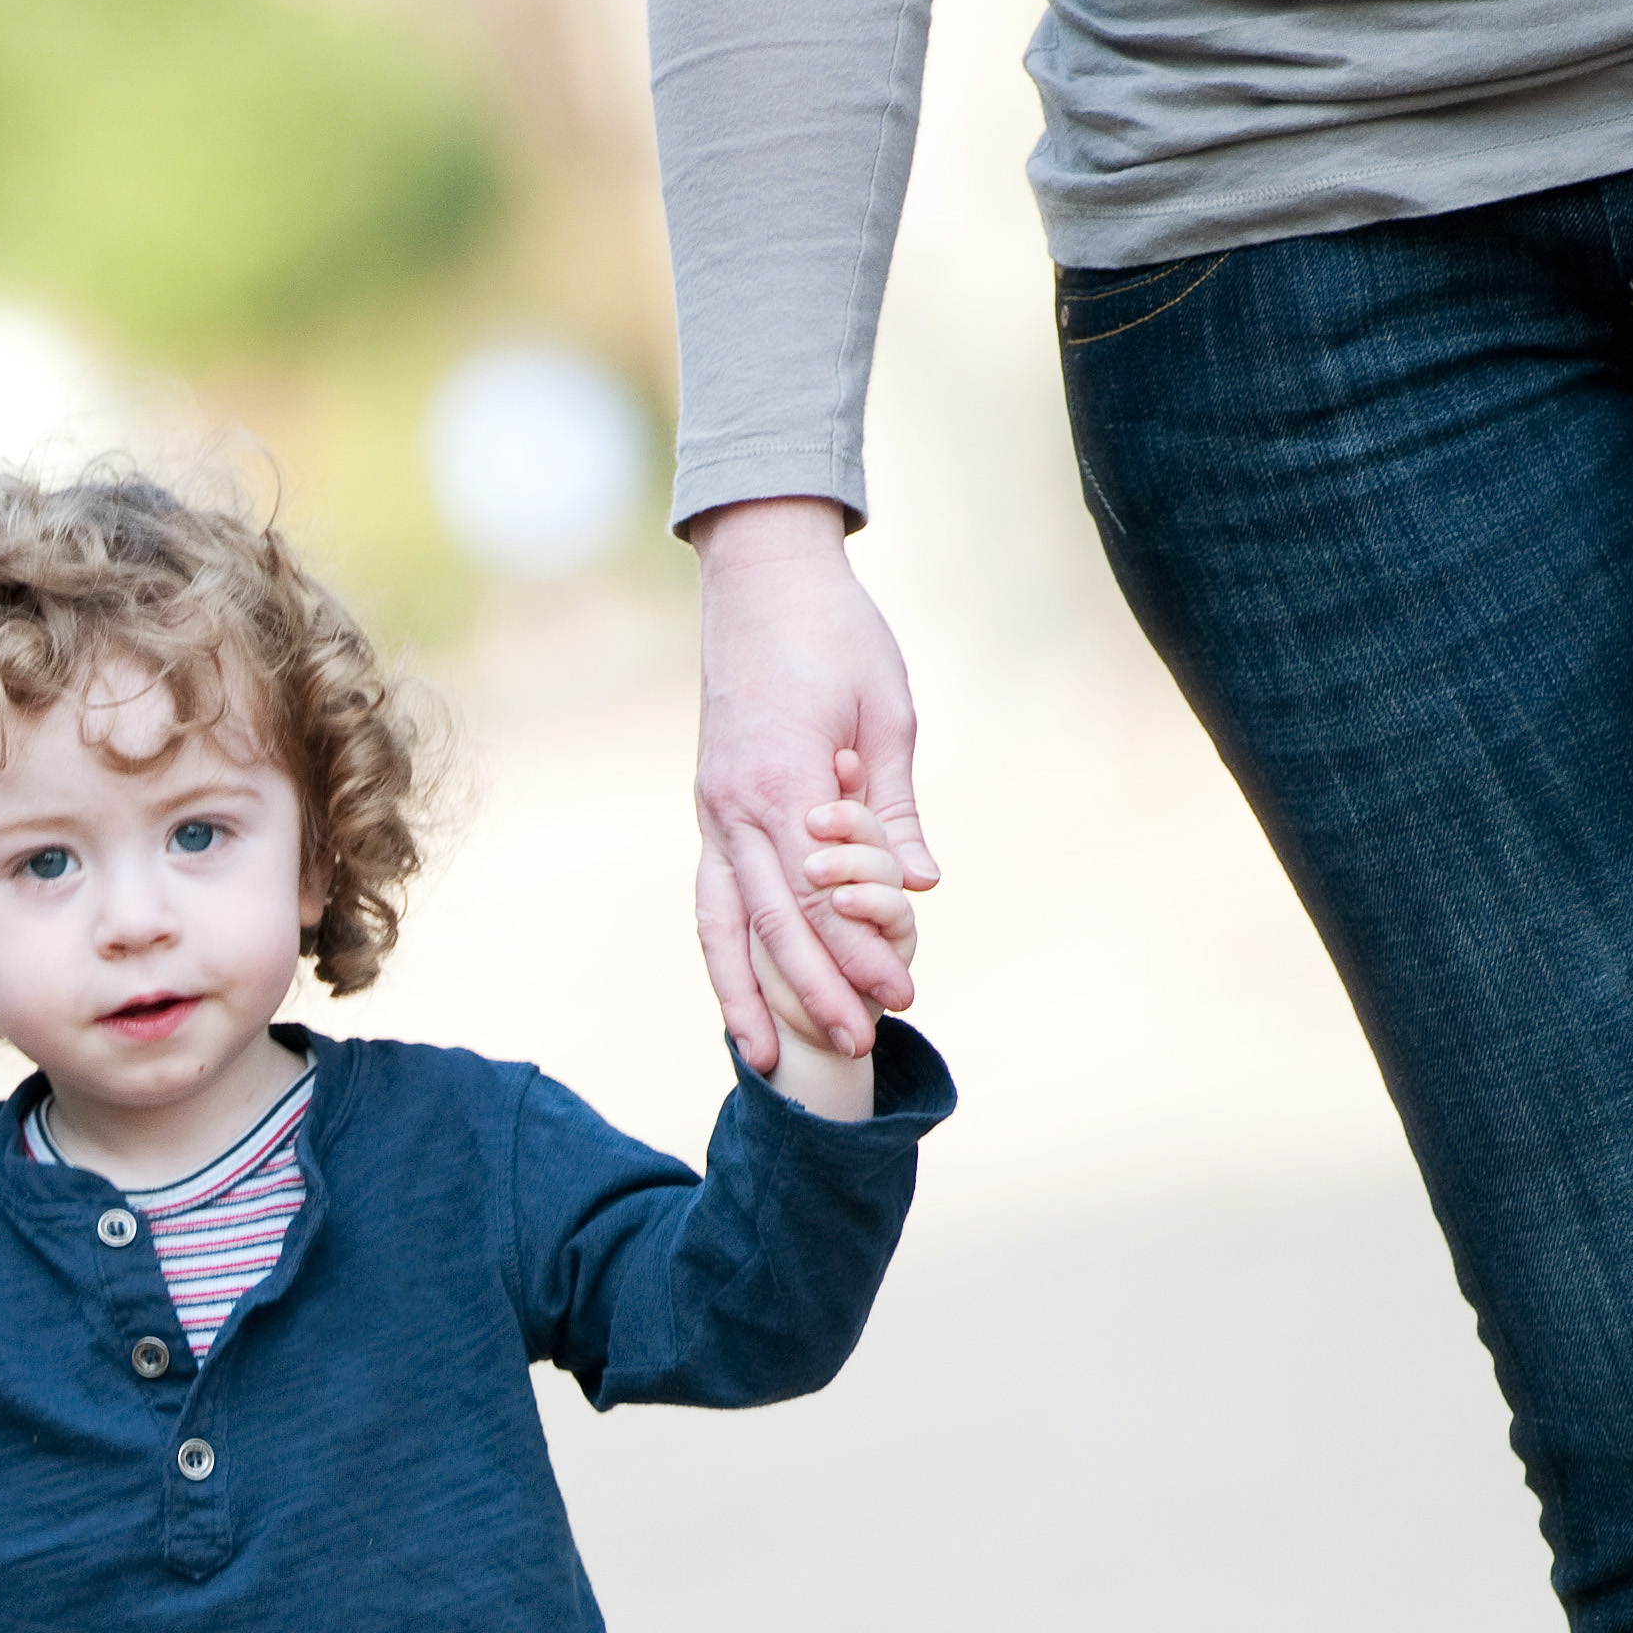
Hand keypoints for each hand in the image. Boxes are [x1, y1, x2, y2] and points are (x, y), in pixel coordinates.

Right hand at [690, 497, 936, 1068]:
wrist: (760, 574)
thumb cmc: (835, 633)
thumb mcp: (887, 710)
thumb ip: (894, 806)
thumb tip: (920, 884)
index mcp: (783, 781)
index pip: (816, 895)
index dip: (855, 954)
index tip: (898, 997)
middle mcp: (734, 806)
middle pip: (768, 924)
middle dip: (810, 991)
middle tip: (855, 1046)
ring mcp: (713, 808)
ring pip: (718, 922)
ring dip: (742, 992)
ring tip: (762, 1059)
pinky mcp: (712, 804)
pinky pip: (711, 893)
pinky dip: (724, 949)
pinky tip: (740, 990)